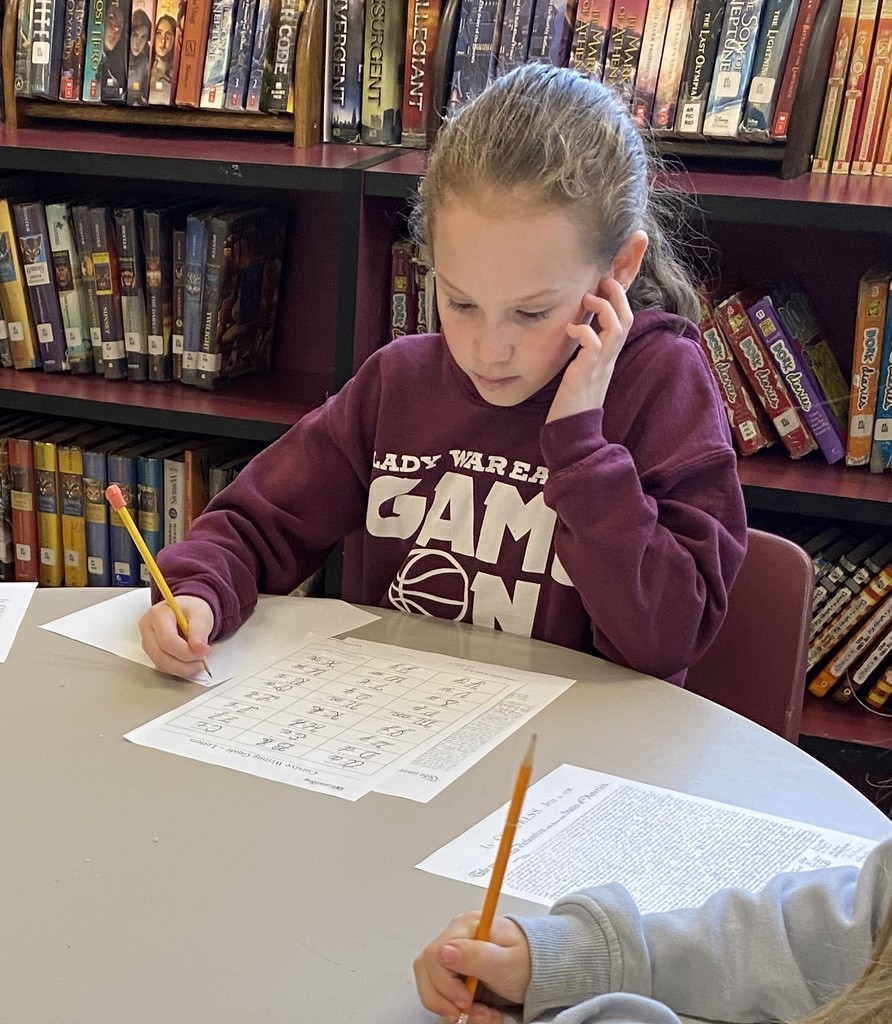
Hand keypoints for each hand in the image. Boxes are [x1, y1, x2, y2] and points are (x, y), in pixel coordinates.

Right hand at [139, 596, 213, 679]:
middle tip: (202, 662)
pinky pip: (163, 666)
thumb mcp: (201, 615)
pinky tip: (190, 663)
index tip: (203, 652)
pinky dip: (178, 668)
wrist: (187, 611)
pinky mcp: (151, 652)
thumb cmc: (192, 610)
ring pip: (161, 663)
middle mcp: (148, 628)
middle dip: (184, 663)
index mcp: (158, 614)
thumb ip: (200, 631)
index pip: (168, 640)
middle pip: (161, 655)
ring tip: (198, 662)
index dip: (186, 651)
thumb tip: (198, 649)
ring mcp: (147, 641)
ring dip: (182, 668)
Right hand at [413, 911, 530, 1023]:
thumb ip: (476, 955)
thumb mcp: (507, 960)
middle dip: (444, 998)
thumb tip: (443, 952)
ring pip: (429, 983)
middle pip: (426, 969)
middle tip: (468, 1008)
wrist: (541, 971)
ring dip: (448, 1005)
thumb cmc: (529, 961)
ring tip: (477, 1010)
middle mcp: (456, 937)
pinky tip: (476, 1008)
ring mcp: (453, 954)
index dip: (445, 983)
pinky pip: (440, 992)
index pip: (435, 954)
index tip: (465, 1000)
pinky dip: (454, 1007)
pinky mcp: (454, 972)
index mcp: (467, 926)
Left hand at [546, 278, 633, 423]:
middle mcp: (609, 359)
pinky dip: (584, 332)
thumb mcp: (583, 370)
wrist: (572, 432)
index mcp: (609, 357)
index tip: (605, 283)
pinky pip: (593, 346)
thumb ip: (585, 351)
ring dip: (603, 308)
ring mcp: (599, 366)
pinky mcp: (585, 374)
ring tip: (586, 299)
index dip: (619, 300)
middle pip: (627, 319)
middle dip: (617, 295)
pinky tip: (571, 329)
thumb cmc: (572, 401)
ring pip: (616, 329)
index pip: (625, 321)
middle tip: (602, 280)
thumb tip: (577, 330)